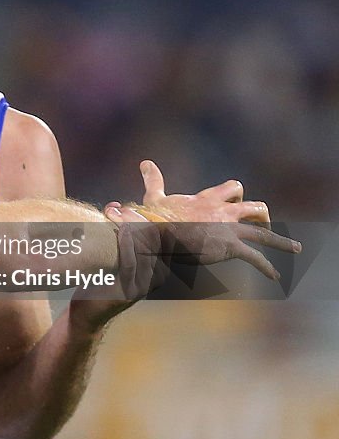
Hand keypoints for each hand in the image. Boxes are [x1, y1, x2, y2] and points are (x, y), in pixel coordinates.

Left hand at [69, 203, 168, 329]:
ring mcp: (144, 285)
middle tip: (114, 209)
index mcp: (157, 266)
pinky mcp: (131, 292)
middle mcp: (156, 276)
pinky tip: (121, 232)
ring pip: (143, 249)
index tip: (122, 207)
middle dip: (134, 219)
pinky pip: (131, 263)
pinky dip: (126, 245)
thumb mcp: (114, 256)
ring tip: (112, 215)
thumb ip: (120, 237)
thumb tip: (115, 206)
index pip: (158, 235)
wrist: (86, 313)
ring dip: (128, 228)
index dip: (143, 217)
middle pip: (152, 239)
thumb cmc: (98, 281)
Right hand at [134, 160, 300, 279]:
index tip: (236, 202)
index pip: (229, 189)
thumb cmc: (155, 216)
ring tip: (293, 248)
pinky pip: (256, 257)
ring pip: (263, 231)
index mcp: (207, 199)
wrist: (158, 231)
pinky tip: (274, 275)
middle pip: (254, 206)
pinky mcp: (230, 246)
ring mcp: (229, 229)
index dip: (235, 195)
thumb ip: (154, 180)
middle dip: (260, 215)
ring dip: (280, 241)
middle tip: (262, 224)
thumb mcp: (156, 196)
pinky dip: (267, 267)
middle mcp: (223, 211)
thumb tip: (145, 162)